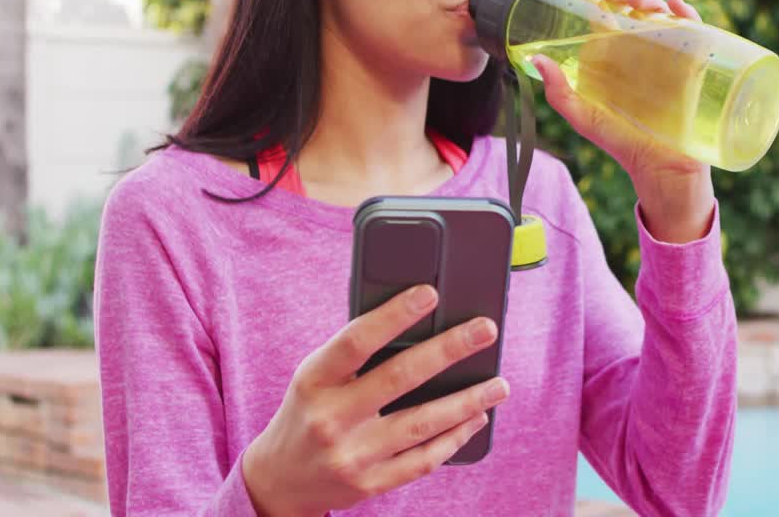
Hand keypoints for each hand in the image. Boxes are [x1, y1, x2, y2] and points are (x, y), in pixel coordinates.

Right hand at [241, 286, 509, 515]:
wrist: (280, 480)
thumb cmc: (308, 411)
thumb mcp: (316, 377)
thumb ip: (356, 354)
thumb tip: (419, 322)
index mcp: (314, 381)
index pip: (357, 341)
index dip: (394, 315)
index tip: (430, 294)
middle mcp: (330, 418)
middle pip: (399, 378)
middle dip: (449, 350)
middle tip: (486, 330)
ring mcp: (351, 455)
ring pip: (421, 424)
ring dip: (468, 401)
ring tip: (499, 385)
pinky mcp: (369, 484)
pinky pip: (423, 460)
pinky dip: (455, 438)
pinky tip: (476, 418)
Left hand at [530, 0, 714, 243]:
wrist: (661, 168)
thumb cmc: (622, 143)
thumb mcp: (585, 118)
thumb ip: (559, 94)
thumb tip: (536, 60)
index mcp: (610, 54)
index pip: (600, 12)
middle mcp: (637, 47)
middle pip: (629, 5)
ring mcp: (666, 52)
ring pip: (659, 11)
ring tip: (638, 2)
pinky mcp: (692, 62)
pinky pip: (694, 29)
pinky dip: (687, 11)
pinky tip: (676, 4)